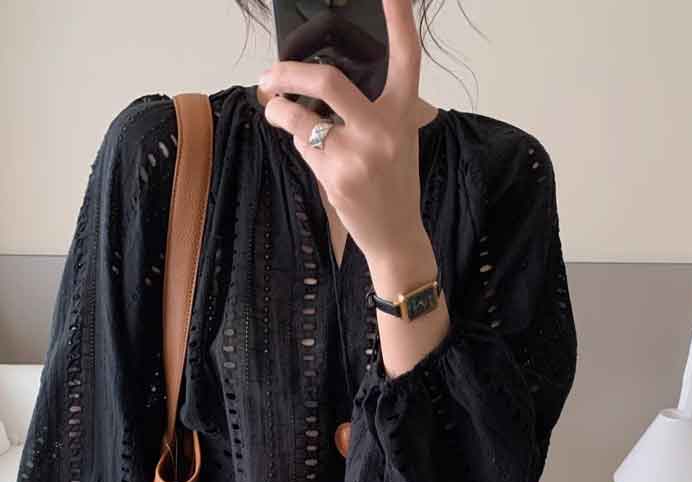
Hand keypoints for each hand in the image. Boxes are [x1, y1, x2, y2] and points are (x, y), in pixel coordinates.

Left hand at [257, 0, 428, 266]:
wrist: (396, 236)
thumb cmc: (393, 185)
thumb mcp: (397, 142)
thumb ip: (375, 112)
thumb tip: (323, 88)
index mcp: (402, 115)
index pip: (407, 59)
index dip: (400, 20)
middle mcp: (383, 130)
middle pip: (327, 81)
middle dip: (287, 73)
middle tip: (269, 75)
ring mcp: (358, 155)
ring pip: (300, 116)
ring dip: (278, 110)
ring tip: (276, 112)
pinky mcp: (336, 176)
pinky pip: (302, 145)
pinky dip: (297, 142)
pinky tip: (309, 152)